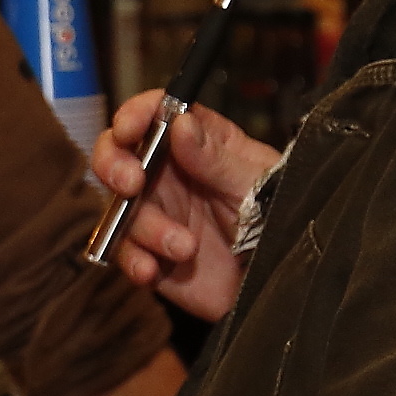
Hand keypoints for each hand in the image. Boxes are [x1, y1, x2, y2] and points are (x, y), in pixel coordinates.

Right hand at [90, 93, 279, 322]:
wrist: (281, 282)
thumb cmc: (278, 222)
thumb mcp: (254, 185)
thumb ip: (215, 158)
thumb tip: (181, 123)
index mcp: (199, 145)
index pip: (157, 114)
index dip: (136, 114)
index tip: (129, 130)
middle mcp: (170, 175)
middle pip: (119, 154)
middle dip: (114, 164)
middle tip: (131, 183)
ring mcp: (158, 214)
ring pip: (121, 208)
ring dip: (145, 228)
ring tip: (184, 247)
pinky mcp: (151, 253)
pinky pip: (123, 253)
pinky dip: (132, 261)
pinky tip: (152, 269)